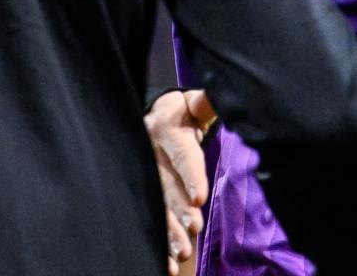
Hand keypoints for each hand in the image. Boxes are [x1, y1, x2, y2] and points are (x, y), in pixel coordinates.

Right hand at [146, 88, 216, 273]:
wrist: (152, 120)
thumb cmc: (182, 115)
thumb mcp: (192, 104)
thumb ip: (206, 104)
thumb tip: (217, 98)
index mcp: (166, 128)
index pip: (181, 154)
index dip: (190, 176)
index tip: (200, 199)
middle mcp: (150, 153)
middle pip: (164, 185)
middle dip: (178, 210)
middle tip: (195, 229)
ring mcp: (141, 175)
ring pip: (153, 206)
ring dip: (167, 231)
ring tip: (183, 252)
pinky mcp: (139, 194)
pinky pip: (145, 220)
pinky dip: (156, 244)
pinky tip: (167, 264)